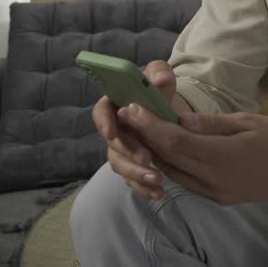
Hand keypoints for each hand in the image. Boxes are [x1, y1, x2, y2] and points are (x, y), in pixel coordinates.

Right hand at [92, 60, 177, 199]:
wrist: (166, 110)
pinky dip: (143, 188)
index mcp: (114, 104)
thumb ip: (159, 73)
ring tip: (157, 180)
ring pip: (120, 165)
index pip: (101, 112)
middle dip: (128, 152)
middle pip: (113, 144)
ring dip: (136, 174)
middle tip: (146, 158)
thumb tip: (160, 79)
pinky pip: (132, 180)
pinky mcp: (131, 165)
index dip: (104, 123)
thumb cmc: (156, 90)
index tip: (111, 133)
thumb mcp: (160, 77)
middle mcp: (114, 129)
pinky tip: (158, 193)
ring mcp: (121, 149)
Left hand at [118, 104, 267, 204]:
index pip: (174, 141)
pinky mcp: (218, 199)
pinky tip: (164, 151)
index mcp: (221, 157)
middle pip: (168, 159)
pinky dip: (171, 166)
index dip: (149, 125)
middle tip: (127, 117)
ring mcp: (215, 193)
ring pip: (173, 173)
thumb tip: (178, 120)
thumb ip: (210, 124)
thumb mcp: (247, 122)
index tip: (131, 108)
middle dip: (144, 137)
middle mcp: (213, 180)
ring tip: (139, 132)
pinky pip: (186, 182)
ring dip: (154, 153)